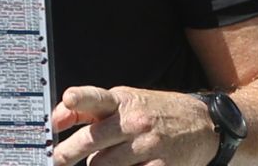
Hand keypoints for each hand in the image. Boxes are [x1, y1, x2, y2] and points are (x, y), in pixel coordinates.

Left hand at [50, 86, 217, 165]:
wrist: (202, 124)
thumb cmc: (153, 112)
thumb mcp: (123, 101)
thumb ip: (87, 109)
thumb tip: (55, 120)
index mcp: (121, 102)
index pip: (97, 97)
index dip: (81, 98)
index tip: (68, 99)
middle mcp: (134, 122)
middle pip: (92, 140)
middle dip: (69, 152)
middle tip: (58, 158)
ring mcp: (148, 145)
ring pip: (103, 164)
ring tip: (101, 161)